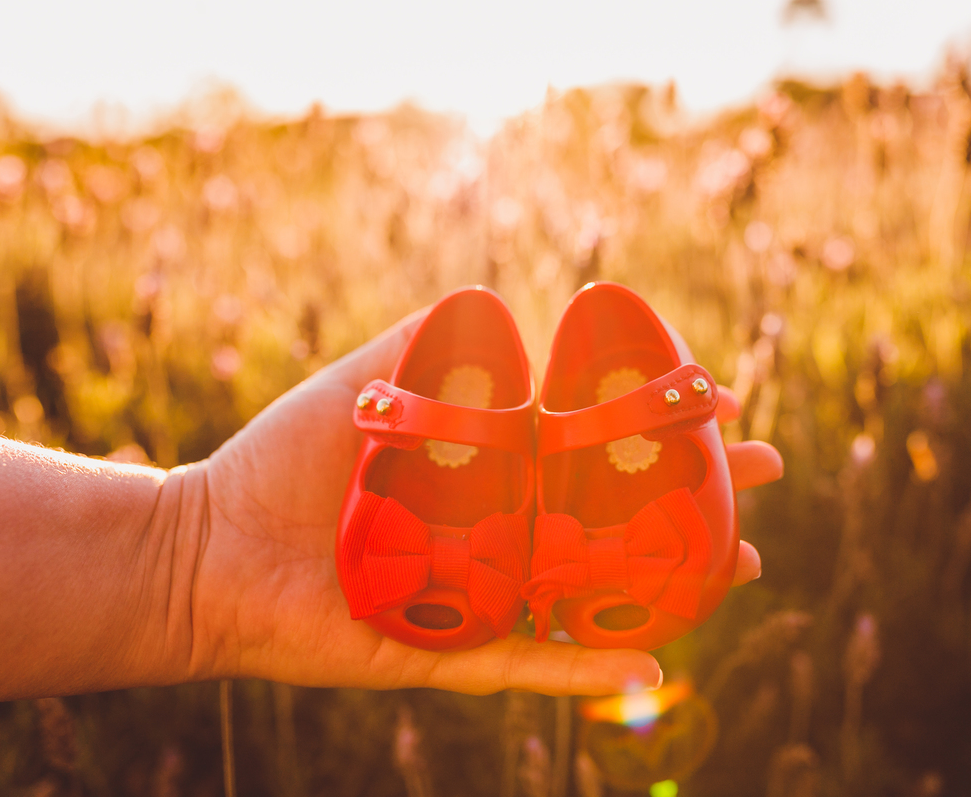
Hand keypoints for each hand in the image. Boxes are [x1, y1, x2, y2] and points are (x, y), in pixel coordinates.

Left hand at [179, 313, 781, 695]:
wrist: (206, 551)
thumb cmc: (280, 464)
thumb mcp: (359, 386)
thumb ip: (420, 344)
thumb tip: (496, 303)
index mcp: (483, 478)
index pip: (589, 452)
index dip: (652, 430)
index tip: (715, 404)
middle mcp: (495, 537)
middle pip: (613, 523)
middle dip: (692, 502)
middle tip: (763, 485)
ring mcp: (478, 596)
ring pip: (592, 598)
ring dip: (671, 587)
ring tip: (743, 568)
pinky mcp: (445, 651)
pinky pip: (526, 662)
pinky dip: (585, 667)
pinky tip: (651, 663)